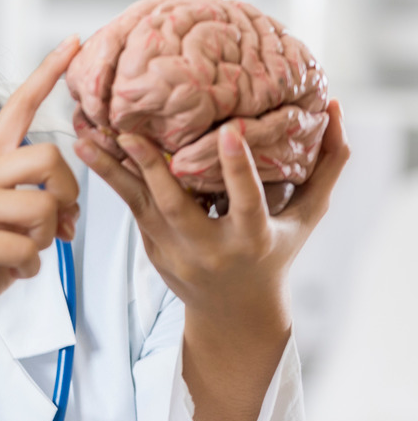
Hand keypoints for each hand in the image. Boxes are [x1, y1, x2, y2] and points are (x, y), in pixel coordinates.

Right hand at [0, 36, 82, 350]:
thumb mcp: (4, 227)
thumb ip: (35, 207)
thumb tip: (70, 211)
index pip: (18, 109)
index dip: (48, 74)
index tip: (76, 41)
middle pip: (50, 158)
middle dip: (69, 195)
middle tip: (63, 225)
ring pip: (43, 206)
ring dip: (48, 239)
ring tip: (28, 252)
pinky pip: (26, 248)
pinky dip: (31, 268)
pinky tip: (12, 273)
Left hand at [76, 99, 349, 420]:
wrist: (233, 312)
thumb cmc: (276, 252)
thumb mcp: (306, 217)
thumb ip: (325, 167)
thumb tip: (336, 108)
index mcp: (252, 240)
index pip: (246, 202)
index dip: (237, 168)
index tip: (228, 131)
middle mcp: (208, 248)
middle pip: (175, 205)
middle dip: (151, 168)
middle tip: (128, 132)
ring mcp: (173, 251)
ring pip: (138, 206)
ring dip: (110, 171)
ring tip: (84, 140)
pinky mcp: (150, 247)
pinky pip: (131, 206)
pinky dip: (112, 178)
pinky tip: (91, 150)